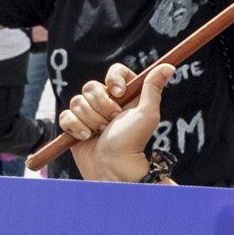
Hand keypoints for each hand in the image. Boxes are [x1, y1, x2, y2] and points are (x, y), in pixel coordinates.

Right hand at [59, 61, 167, 182]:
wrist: (113, 168)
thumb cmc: (133, 143)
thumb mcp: (147, 114)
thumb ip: (153, 88)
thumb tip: (168, 66)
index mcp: (125, 96)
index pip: (115, 71)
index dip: (113, 79)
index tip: (119, 92)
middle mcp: (107, 102)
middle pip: (91, 86)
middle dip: (102, 106)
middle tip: (113, 122)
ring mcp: (89, 114)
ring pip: (77, 101)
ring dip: (91, 120)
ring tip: (101, 133)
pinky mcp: (74, 126)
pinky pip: (65, 116)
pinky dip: (75, 127)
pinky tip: (86, 137)